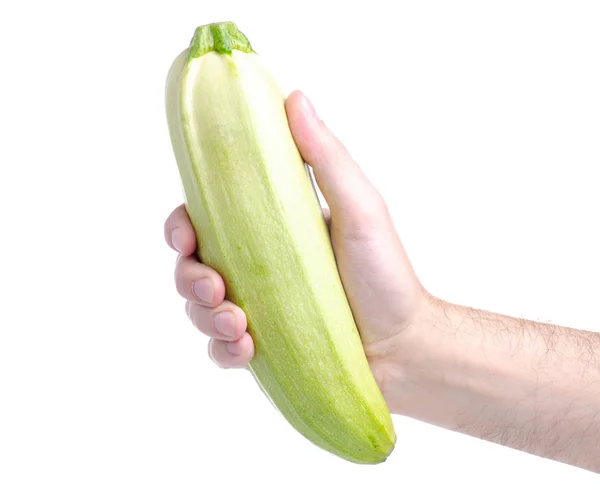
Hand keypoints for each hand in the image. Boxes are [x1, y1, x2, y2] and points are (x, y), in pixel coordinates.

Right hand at [163, 91, 427, 409]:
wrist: (404, 346)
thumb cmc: (384, 274)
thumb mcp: (359, 208)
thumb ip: (325, 157)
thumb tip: (295, 97)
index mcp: (269, 229)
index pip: (207, 218)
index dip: (182, 224)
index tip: (187, 232)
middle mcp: (257, 267)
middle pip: (191, 265)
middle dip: (189, 277)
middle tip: (216, 287)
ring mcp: (257, 309)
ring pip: (198, 309)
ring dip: (204, 316)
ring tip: (240, 325)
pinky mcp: (261, 350)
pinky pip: (219, 350)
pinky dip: (222, 350)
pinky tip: (246, 349)